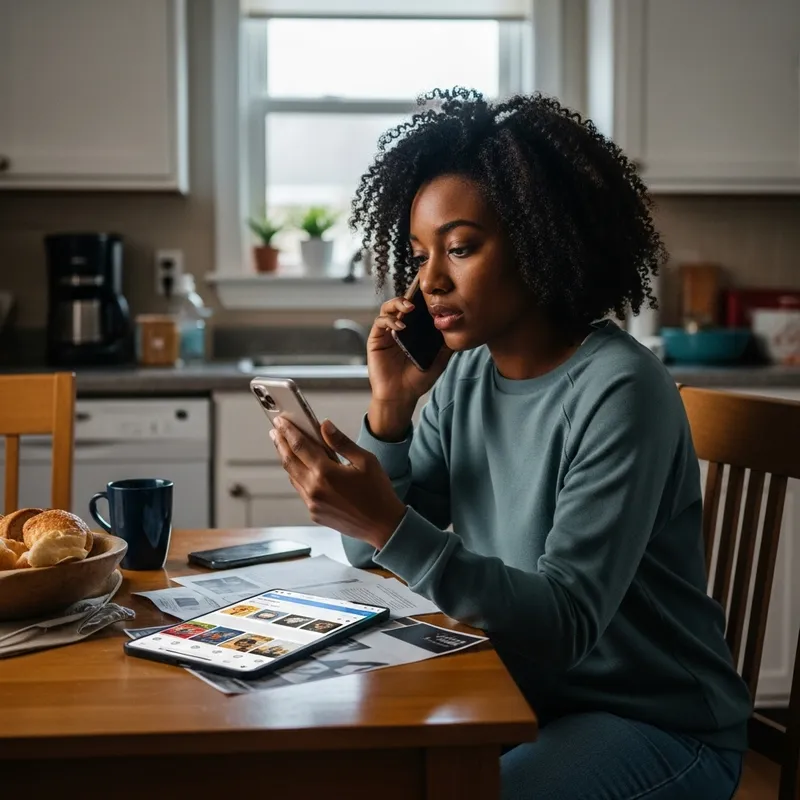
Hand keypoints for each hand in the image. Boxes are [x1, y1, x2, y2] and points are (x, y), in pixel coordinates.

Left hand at [270, 416, 406, 549]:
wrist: (383, 526)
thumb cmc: (378, 493)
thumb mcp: (365, 461)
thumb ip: (341, 442)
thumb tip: (324, 426)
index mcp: (326, 473)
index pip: (300, 446)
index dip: (288, 431)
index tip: (280, 421)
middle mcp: (314, 489)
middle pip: (290, 461)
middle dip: (281, 443)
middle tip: (276, 431)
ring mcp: (312, 503)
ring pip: (292, 476)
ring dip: (287, 459)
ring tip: (284, 446)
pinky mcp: (314, 513)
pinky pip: (301, 490)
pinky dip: (297, 476)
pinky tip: (301, 468)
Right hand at [368, 295, 451, 406]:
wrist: (401, 396)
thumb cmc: (418, 380)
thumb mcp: (439, 360)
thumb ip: (447, 345)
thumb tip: (460, 328)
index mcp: (414, 331)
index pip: (417, 309)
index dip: (421, 300)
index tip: (431, 294)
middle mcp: (399, 329)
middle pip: (401, 304)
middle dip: (409, 297)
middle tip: (419, 299)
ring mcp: (387, 333)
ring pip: (388, 308)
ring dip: (397, 303)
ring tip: (409, 308)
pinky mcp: (376, 339)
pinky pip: (380, 322)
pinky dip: (389, 320)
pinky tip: (400, 326)